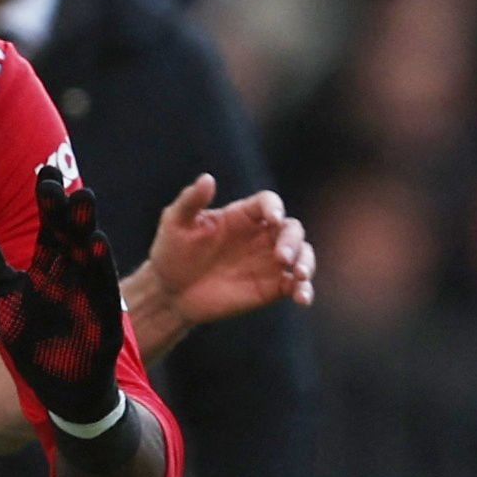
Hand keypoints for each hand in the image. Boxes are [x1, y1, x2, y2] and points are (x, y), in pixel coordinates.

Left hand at [0, 162, 126, 431]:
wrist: (64, 391)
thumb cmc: (37, 343)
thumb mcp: (4, 301)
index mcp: (51, 267)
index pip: (51, 225)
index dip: (47, 200)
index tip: (42, 171)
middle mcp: (75, 275)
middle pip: (71, 234)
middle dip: (66, 208)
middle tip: (56, 180)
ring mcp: (91, 295)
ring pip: (91, 255)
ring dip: (87, 228)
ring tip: (82, 199)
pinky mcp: (104, 319)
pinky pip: (104, 289)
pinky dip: (101, 268)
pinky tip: (98, 244)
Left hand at [143, 176, 315, 334]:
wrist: (170, 293)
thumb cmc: (171, 252)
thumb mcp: (175, 223)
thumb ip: (191, 201)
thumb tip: (208, 178)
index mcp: (242, 215)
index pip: (268, 203)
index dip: (274, 207)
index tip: (272, 219)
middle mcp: (261, 235)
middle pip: (291, 229)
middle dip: (292, 240)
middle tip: (281, 257)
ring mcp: (269, 261)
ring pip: (302, 254)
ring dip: (306, 262)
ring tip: (300, 275)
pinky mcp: (272, 287)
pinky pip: (295, 285)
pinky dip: (304, 290)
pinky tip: (301, 298)